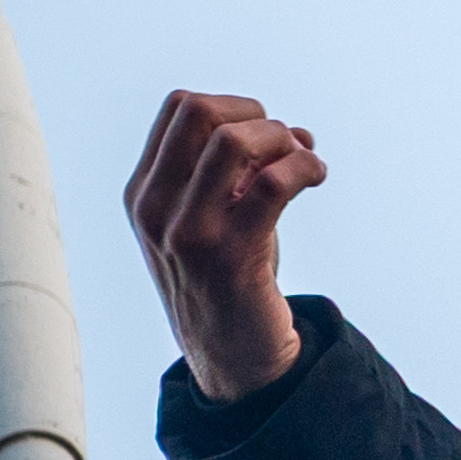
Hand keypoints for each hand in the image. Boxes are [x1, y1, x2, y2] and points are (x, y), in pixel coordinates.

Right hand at [126, 88, 322, 397]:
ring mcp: (188, 232)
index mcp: (144, 191)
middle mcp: (154, 207)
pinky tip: (317, 177)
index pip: (179, 107)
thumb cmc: (231, 273)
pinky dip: (306, 166)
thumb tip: (296, 131)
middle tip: (283, 148)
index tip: (263, 139)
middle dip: (257, 115)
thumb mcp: (217, 214)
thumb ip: (242, 169)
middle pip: (199, 111)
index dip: (234, 107)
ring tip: (304, 165)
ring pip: (235, 140)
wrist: (232, 352)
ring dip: (284, 140)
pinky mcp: (231, 255)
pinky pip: (275, 182)